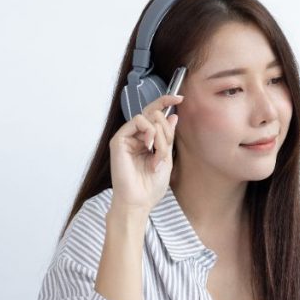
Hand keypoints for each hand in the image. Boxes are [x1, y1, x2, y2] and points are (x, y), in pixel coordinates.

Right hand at [108, 93, 182, 214]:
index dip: (166, 102)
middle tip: (166, 148)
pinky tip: (150, 147)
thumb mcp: (166, 158)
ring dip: (159, 135)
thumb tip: (173, 115)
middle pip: (153, 114)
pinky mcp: (119, 140)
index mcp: (146, 140)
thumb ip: (168, 137)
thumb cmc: (151, 186)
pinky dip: (148, 132)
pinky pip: (137, 122)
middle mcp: (135, 136)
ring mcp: (126, 137)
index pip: (155, 115)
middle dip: (166, 129)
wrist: (139, 201)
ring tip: (158, 154)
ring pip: (148, 118)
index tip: (180, 98)